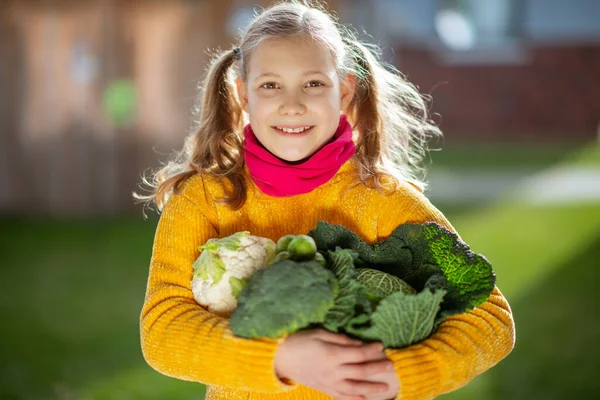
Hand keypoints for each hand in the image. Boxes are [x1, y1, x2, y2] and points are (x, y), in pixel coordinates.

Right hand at [274, 329, 393, 399]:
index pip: (358, 353)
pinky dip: (354, 399)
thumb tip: (359, 343)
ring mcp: (329, 383)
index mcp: (332, 354)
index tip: (381, 346)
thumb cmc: (300, 341)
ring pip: (355, 387)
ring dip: (372, 387)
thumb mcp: (320, 334)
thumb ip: (341, 340)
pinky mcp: (324, 389)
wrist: (281, 358)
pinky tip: (365, 399)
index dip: (371, 350)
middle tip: (391, 365)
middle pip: (360, 371)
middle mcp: (333, 371)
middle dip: (377, 368)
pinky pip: (342, 396)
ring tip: (386, 386)